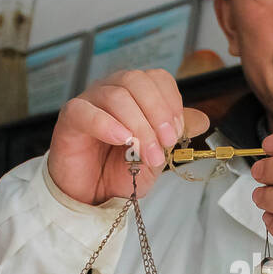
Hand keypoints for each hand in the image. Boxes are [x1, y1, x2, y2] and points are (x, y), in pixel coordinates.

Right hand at [47, 69, 210, 205]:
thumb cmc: (120, 171)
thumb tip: (203, 119)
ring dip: (138, 126)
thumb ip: (176, 135)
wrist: (92, 195)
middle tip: (166, 143)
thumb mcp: (157, 154)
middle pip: (137, 81)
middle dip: (158, 113)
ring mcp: (90, 101)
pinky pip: (86, 111)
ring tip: (146, 154)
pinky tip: (121, 140)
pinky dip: (107, 124)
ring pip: (116, 96)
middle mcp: (112, 90)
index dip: (171, 102)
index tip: (177, 133)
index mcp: (135, 94)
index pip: (157, 78)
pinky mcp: (70, 118)